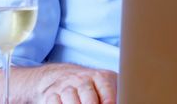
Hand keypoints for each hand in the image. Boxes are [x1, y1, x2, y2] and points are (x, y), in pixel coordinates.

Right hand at [0, 63, 116, 103]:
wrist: (61, 75)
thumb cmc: (91, 85)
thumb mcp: (105, 84)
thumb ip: (114, 93)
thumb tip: (125, 99)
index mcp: (100, 76)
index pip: (106, 87)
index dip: (108, 98)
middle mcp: (81, 79)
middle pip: (87, 92)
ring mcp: (65, 86)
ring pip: (69, 97)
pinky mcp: (51, 94)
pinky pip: (54, 101)